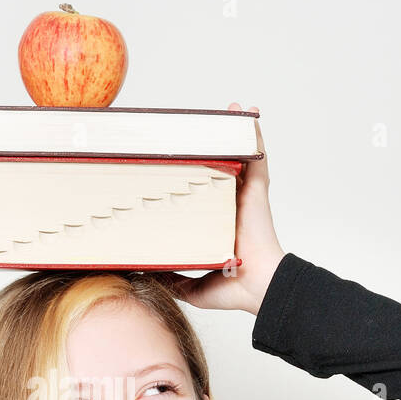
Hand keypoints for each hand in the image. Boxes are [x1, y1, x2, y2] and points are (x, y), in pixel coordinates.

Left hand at [165, 103, 285, 314]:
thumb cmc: (234, 289)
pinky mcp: (256, 192)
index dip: (193, 175)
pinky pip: (257, 158)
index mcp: (215, 223)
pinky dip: (253, 136)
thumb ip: (168, 277)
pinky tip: (246, 116)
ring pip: (239, 157)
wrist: (260, 288)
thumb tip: (140, 273)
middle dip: (213, 147)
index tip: (178, 160)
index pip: (202, 193)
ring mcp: (244, 197)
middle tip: (197, 128)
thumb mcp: (190, 285)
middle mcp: (230, 206)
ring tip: (224, 110)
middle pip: (221, 168)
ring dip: (233, 133)